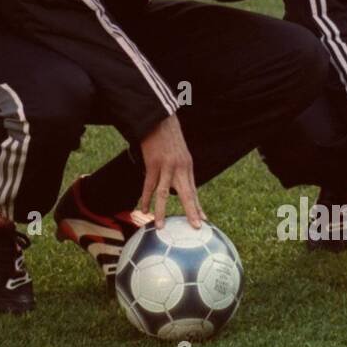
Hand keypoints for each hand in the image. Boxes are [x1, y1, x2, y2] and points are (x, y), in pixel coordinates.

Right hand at [136, 114, 204, 228]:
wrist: (158, 119)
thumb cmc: (167, 135)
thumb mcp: (178, 152)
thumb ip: (178, 167)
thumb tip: (175, 182)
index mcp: (187, 166)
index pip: (193, 191)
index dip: (198, 206)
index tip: (203, 220)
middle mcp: (180, 168)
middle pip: (187, 194)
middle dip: (192, 212)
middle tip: (196, 228)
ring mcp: (166, 166)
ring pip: (164, 193)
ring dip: (161, 211)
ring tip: (159, 226)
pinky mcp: (153, 163)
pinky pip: (149, 185)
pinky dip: (145, 198)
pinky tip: (143, 209)